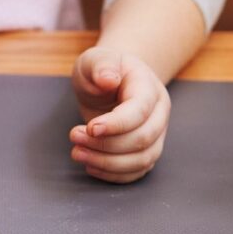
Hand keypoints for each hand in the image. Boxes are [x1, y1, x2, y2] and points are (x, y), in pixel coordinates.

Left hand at [69, 47, 170, 182]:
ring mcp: (155, 135)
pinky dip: (114, 174)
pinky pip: (136, 171)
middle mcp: (158, 114)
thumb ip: (102, 65)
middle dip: (106, 144)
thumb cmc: (103, 69)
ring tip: (77, 153)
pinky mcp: (145, 151)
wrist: (112, 81)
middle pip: (143, 139)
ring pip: (142, 159)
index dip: (117, 124)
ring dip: (107, 163)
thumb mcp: (96, 59)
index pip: (140, 111)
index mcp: (149, 88)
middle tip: (73, 136)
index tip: (90, 128)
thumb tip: (108, 79)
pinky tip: (90, 166)